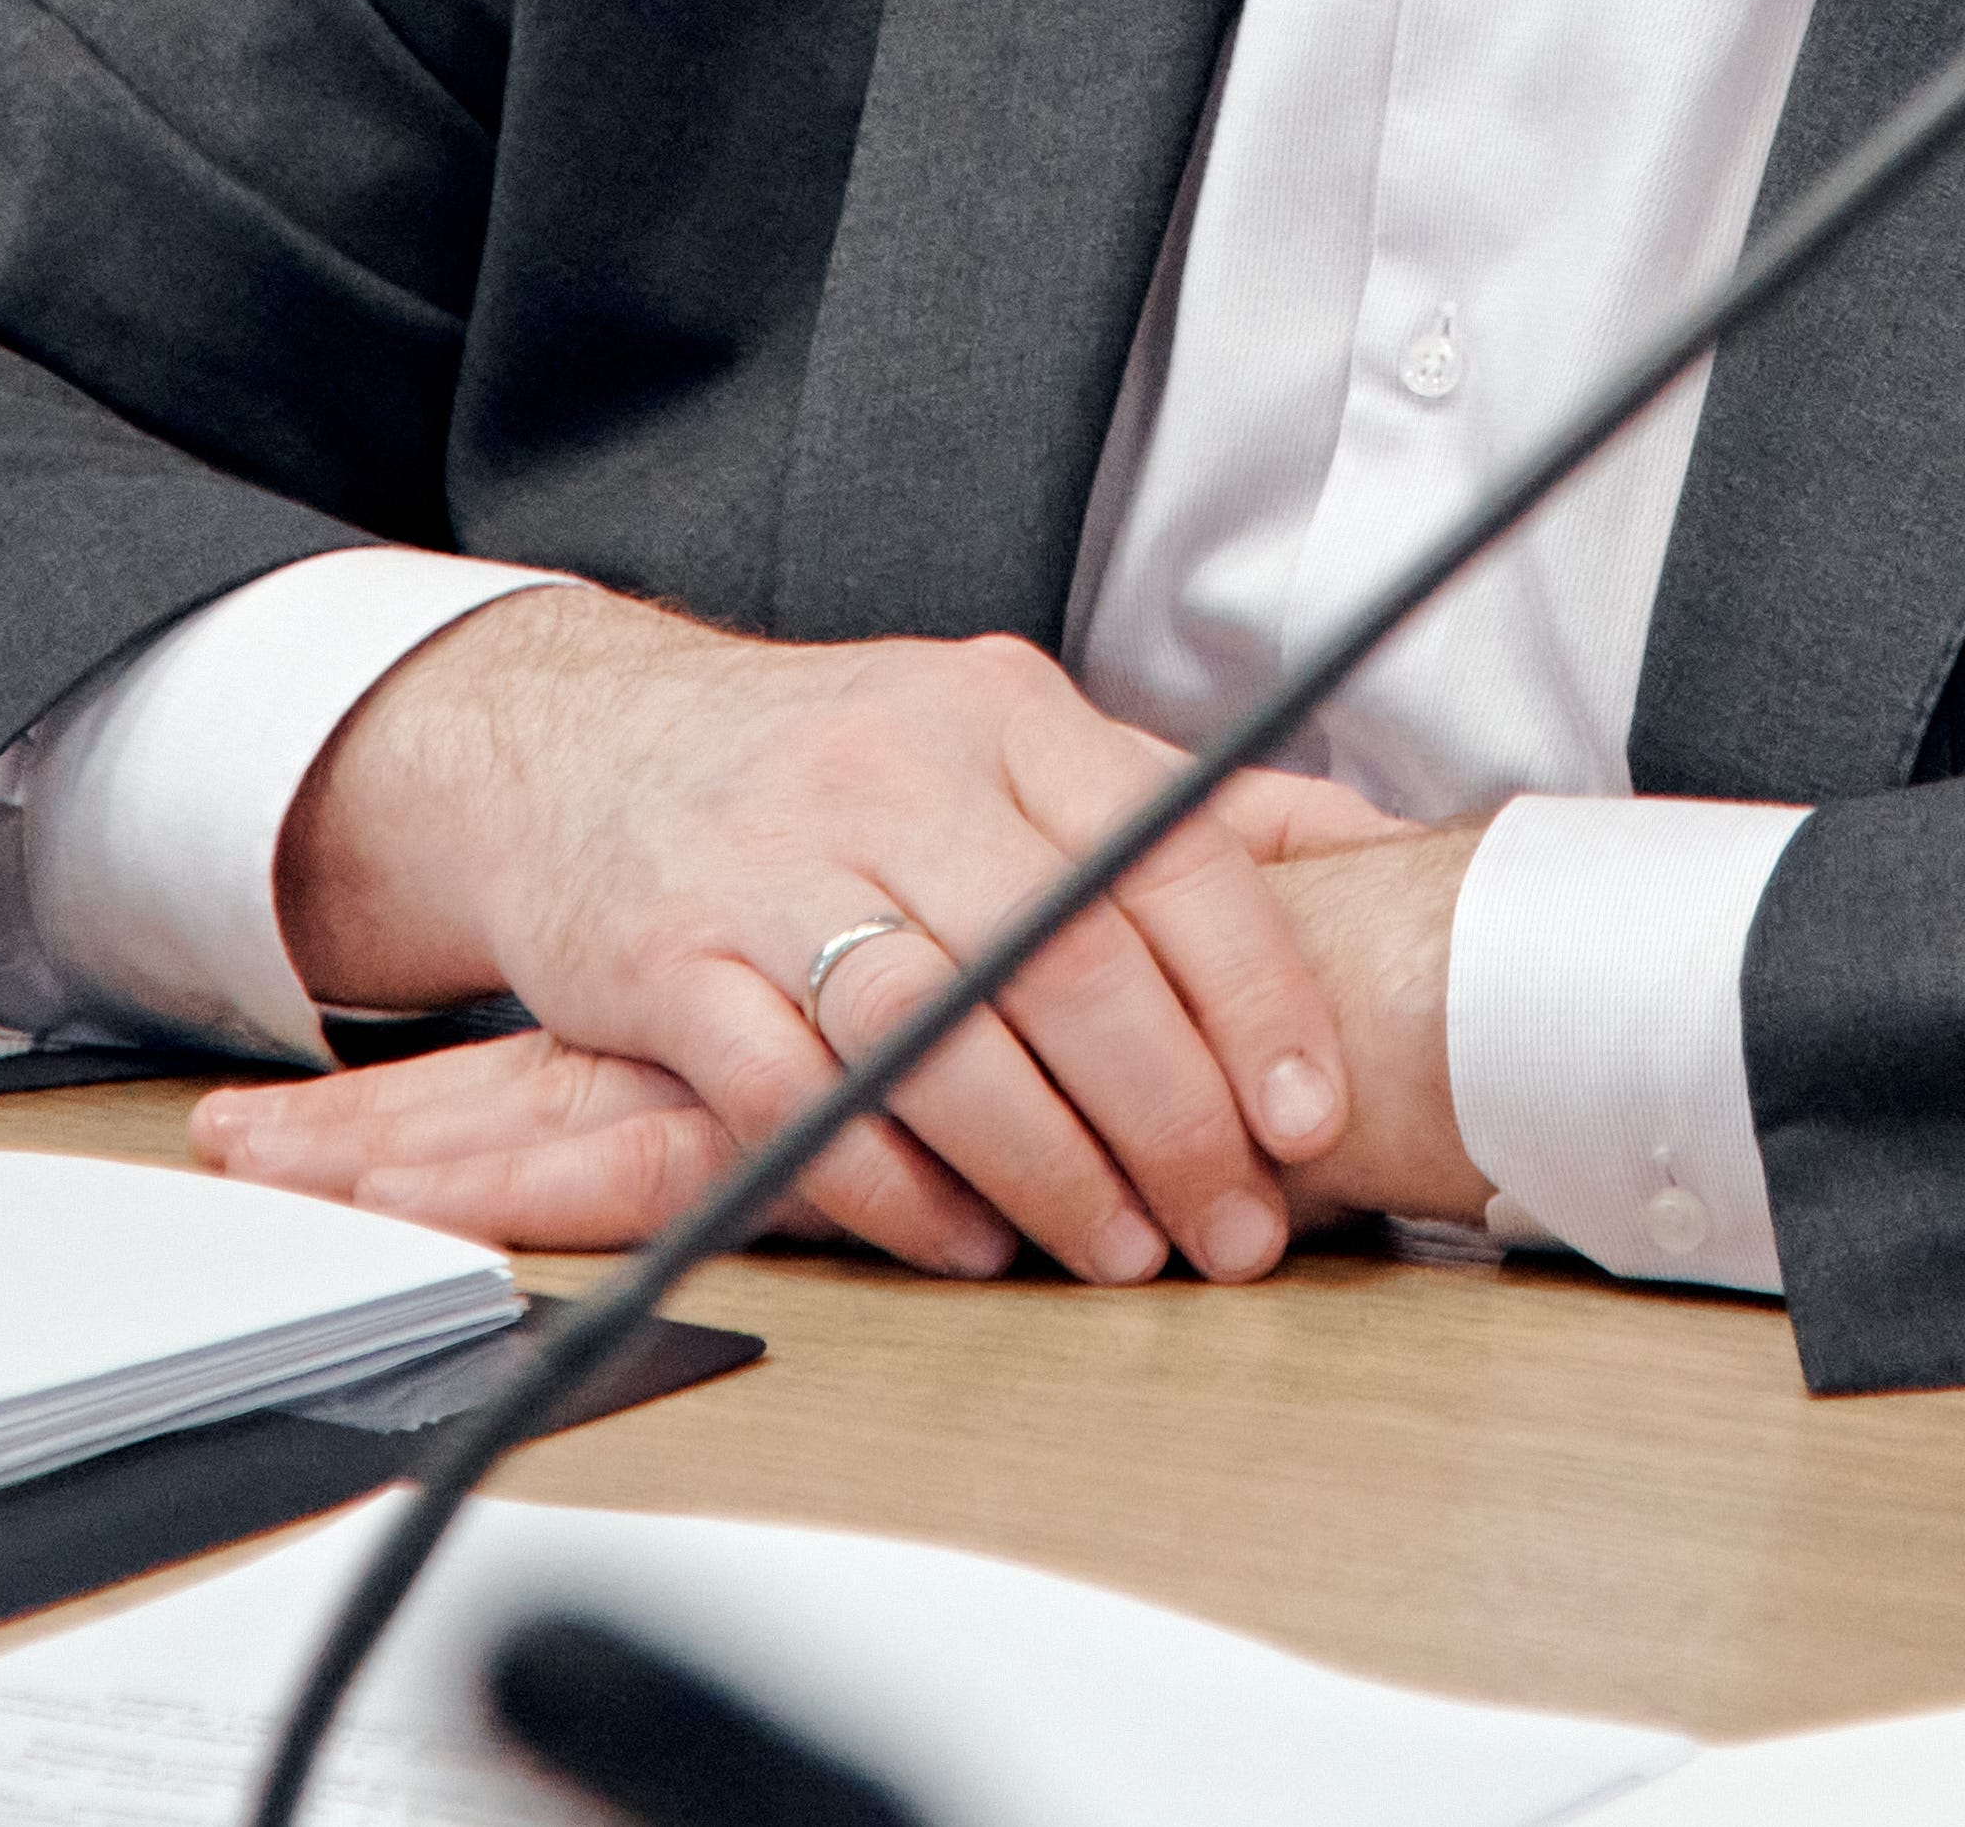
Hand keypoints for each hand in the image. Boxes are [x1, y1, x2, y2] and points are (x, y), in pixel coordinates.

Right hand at [193, 814, 1501, 1256]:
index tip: (1306, 1116)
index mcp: (1004, 714)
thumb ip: (1179, 804)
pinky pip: (793, 1099)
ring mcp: (770, 865)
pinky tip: (964, 1240)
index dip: (1256, 997)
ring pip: (938, 1038)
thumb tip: (1379, 846)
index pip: (1165, 854)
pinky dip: (891, 1189)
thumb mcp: (1012, 737)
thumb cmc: (833, 764)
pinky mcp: (665, 962)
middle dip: (1171, 1119)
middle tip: (1230, 1226)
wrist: (584, 743)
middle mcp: (894, 771)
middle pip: (1064, 958)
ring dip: (1048, 1170)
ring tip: (1118, 1249)